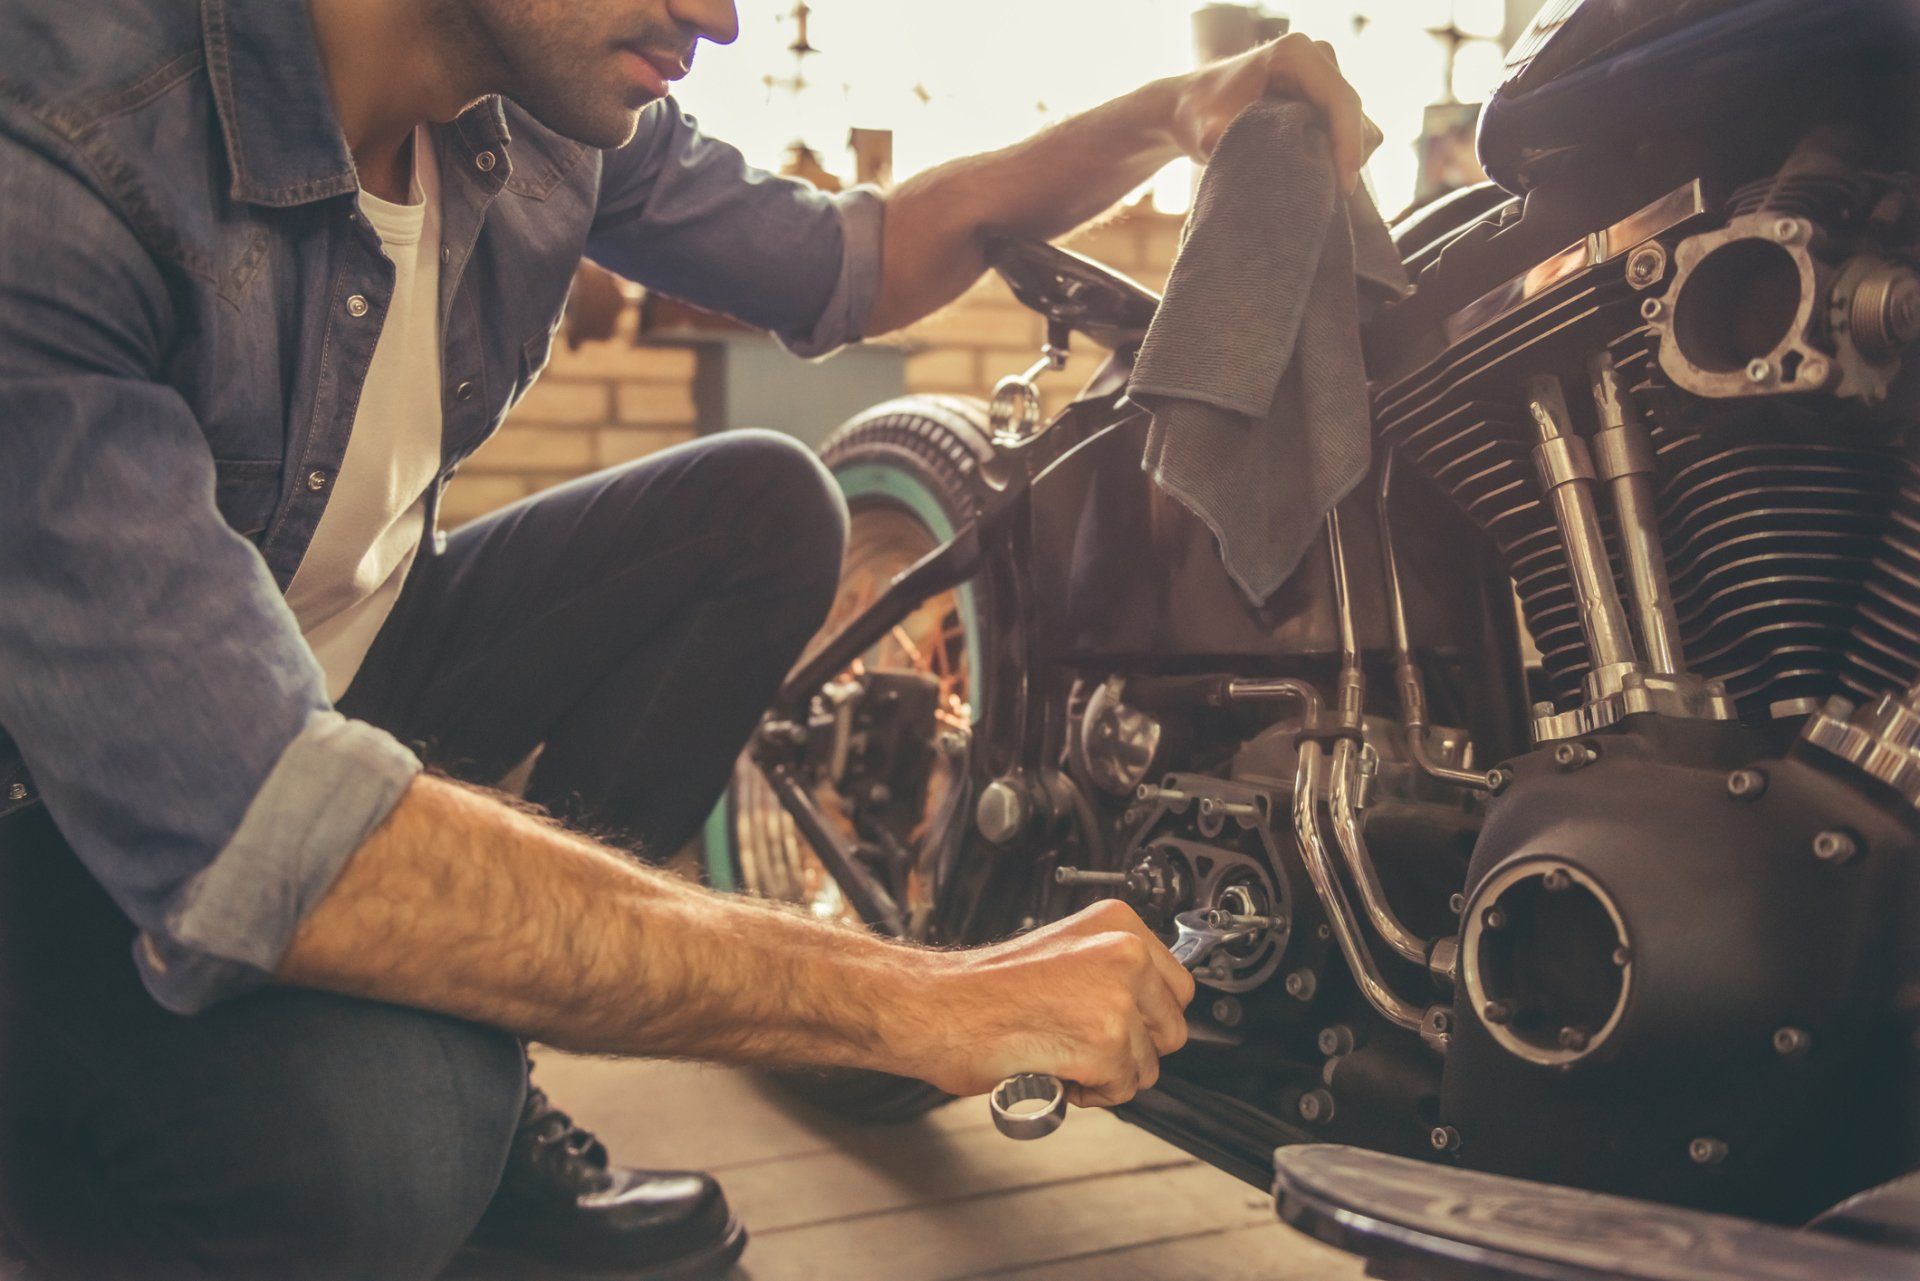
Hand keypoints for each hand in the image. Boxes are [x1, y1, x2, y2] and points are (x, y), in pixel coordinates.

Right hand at [889, 900, 1195, 1107]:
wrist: (936, 1006)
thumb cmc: (982, 989)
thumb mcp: (1063, 954)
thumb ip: (1109, 972)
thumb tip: (1146, 1009)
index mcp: (1117, 923)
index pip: (1176, 986)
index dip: (1144, 1017)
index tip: (1112, 1023)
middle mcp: (1124, 953)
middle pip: (1172, 1028)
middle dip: (1133, 1048)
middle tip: (1080, 1043)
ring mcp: (1118, 997)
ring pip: (1149, 1064)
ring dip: (1109, 1074)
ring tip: (1060, 1053)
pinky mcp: (1107, 1042)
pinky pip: (1122, 1089)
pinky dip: (1090, 1093)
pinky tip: (1054, 1069)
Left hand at [1171, 32, 1381, 193]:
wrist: (1189, 106)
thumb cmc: (1197, 115)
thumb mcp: (1212, 134)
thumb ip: (1247, 150)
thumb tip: (1282, 175)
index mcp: (1296, 54)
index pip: (1342, 101)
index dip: (1348, 146)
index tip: (1344, 187)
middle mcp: (1318, 57)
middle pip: (1356, 114)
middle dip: (1345, 156)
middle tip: (1322, 194)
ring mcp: (1324, 74)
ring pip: (1358, 124)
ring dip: (1339, 158)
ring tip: (1306, 183)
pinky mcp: (1324, 95)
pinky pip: (1348, 131)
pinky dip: (1335, 155)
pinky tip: (1309, 173)